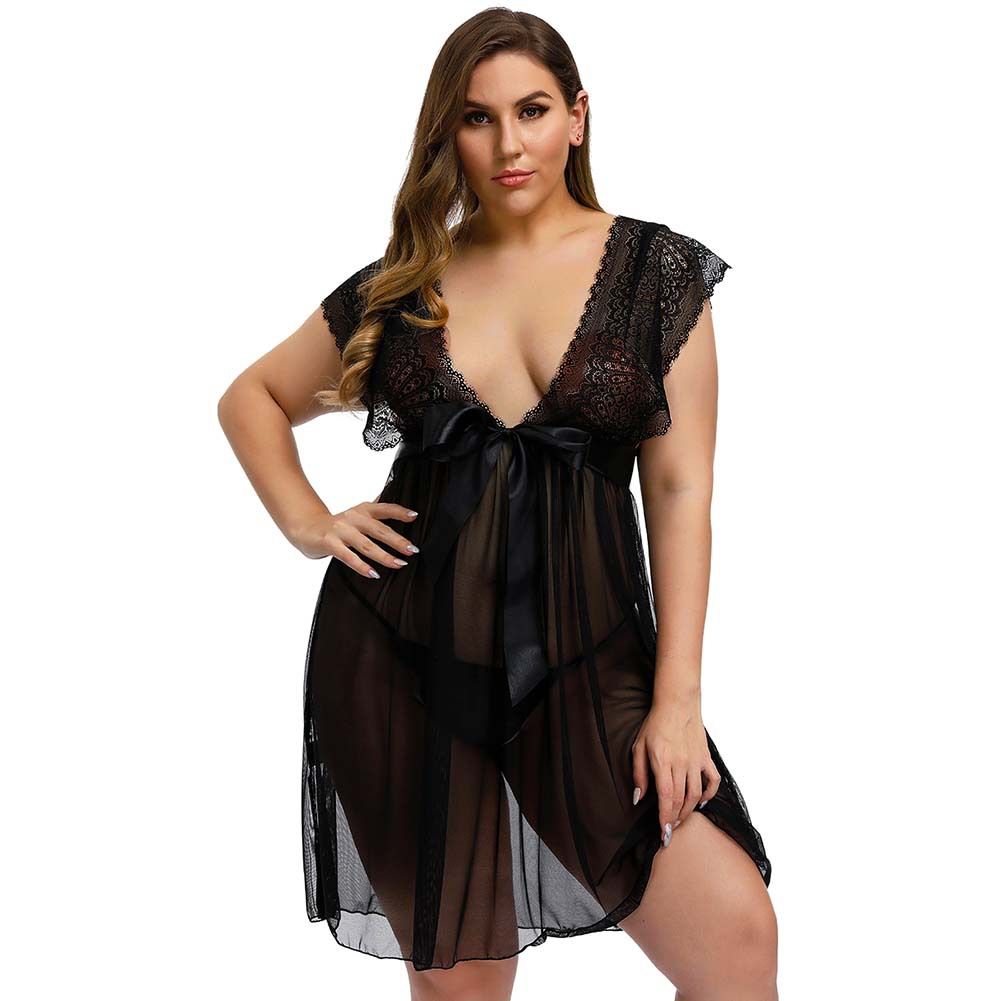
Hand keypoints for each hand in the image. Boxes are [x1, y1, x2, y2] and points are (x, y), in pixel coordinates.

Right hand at [292, 502, 419, 576]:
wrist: (306, 527)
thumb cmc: (337, 525)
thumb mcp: (357, 515)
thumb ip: (376, 512)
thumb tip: (403, 507)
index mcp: (362, 509)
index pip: (384, 508)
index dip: (399, 511)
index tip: (415, 516)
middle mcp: (353, 517)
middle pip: (379, 529)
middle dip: (397, 540)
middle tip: (412, 550)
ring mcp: (341, 530)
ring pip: (366, 545)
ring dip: (384, 555)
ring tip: (398, 564)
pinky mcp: (330, 543)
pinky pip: (348, 556)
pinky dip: (362, 566)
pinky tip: (373, 574)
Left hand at [630, 693, 720, 844]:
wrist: (677, 703)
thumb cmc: (655, 724)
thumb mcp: (638, 746)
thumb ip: (638, 773)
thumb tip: (639, 797)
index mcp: (663, 761)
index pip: (667, 798)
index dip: (665, 819)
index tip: (663, 833)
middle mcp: (681, 764)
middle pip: (681, 800)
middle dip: (675, 819)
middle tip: (669, 829)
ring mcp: (696, 761)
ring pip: (696, 794)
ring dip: (688, 811)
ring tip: (679, 818)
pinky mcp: (706, 757)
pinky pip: (712, 780)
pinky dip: (709, 794)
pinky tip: (701, 801)